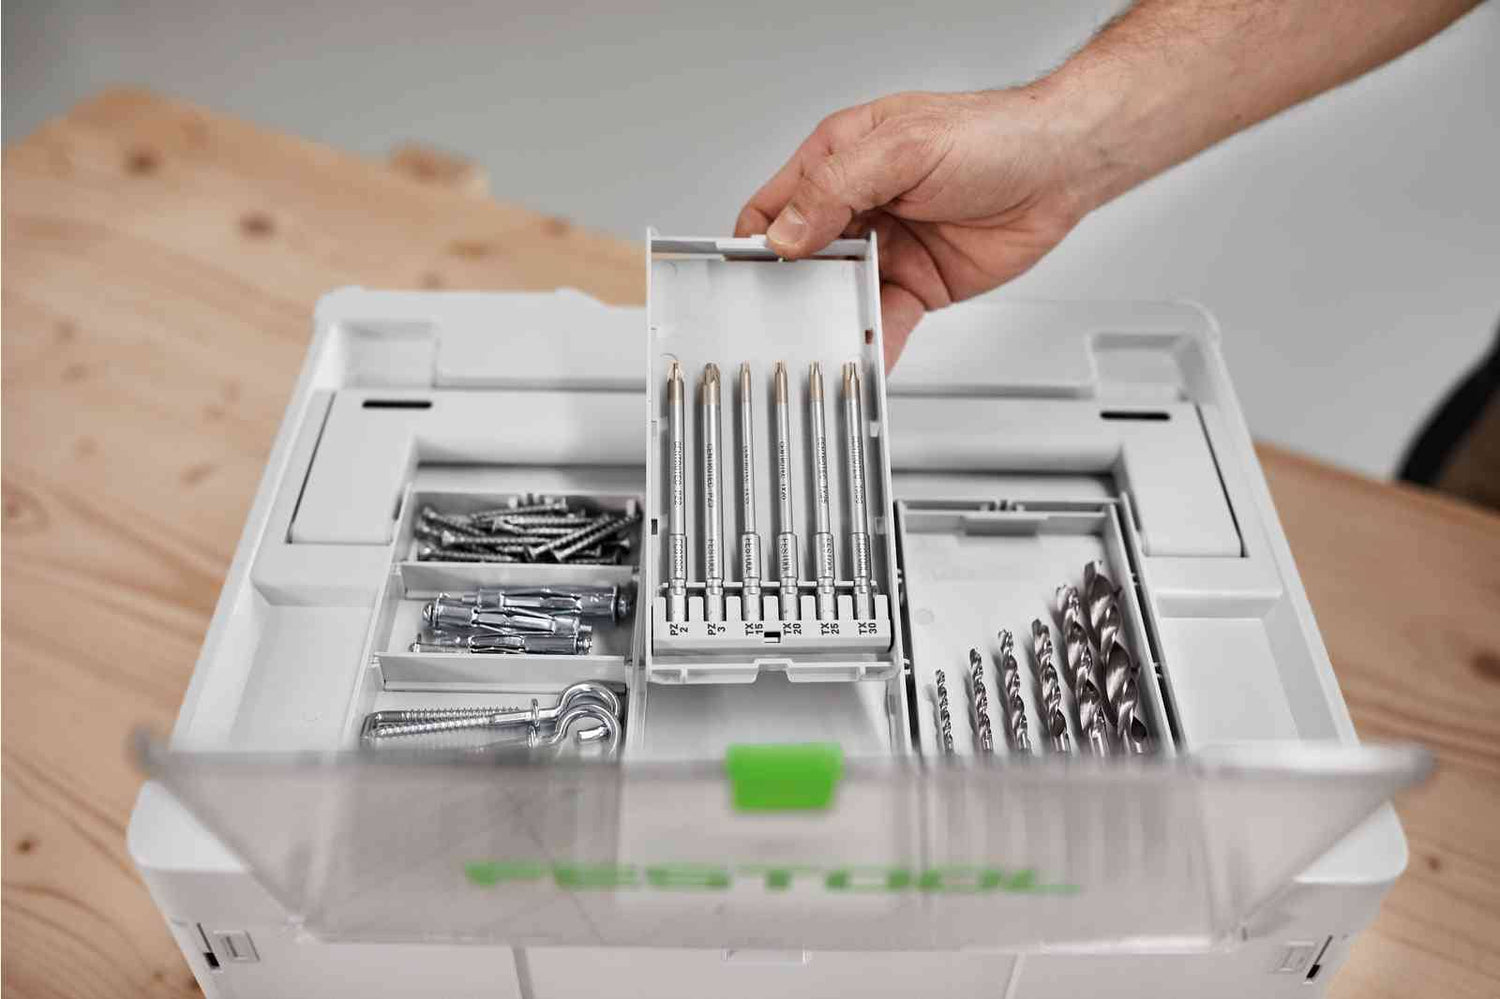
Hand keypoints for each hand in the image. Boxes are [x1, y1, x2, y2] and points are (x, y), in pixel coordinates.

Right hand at [735, 89, 1096, 368]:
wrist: (1062, 169)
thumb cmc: (994, 135)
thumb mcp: (904, 148)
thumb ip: (837, 187)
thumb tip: (786, 232)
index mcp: (840, 157)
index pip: (776, 204)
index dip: (754, 240)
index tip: (744, 275)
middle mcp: (858, 203)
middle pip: (802, 257)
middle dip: (789, 290)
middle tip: (779, 319)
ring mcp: (886, 245)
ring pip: (841, 294)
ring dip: (831, 320)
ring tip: (821, 344)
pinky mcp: (917, 282)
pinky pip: (883, 319)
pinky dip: (873, 341)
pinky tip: (866, 356)